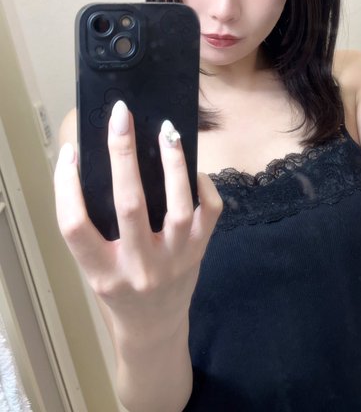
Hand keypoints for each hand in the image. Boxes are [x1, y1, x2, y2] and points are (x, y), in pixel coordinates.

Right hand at [54, 100, 221, 342]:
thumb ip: (94, 228)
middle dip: (123, 154)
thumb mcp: (96, 267)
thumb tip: (96, 162)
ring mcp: (174, 260)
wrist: (154, 327)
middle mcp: (139, 267)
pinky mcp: (200, 252)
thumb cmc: (118, 289)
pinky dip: (204, 185)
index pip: (75, 227)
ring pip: (178, 207)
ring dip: (172, 164)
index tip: (69, 153)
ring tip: (166, 130)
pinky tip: (192, 167)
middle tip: (121, 115)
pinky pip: (211, 212)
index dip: (67, 187)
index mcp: (102, 272)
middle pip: (129, 205)